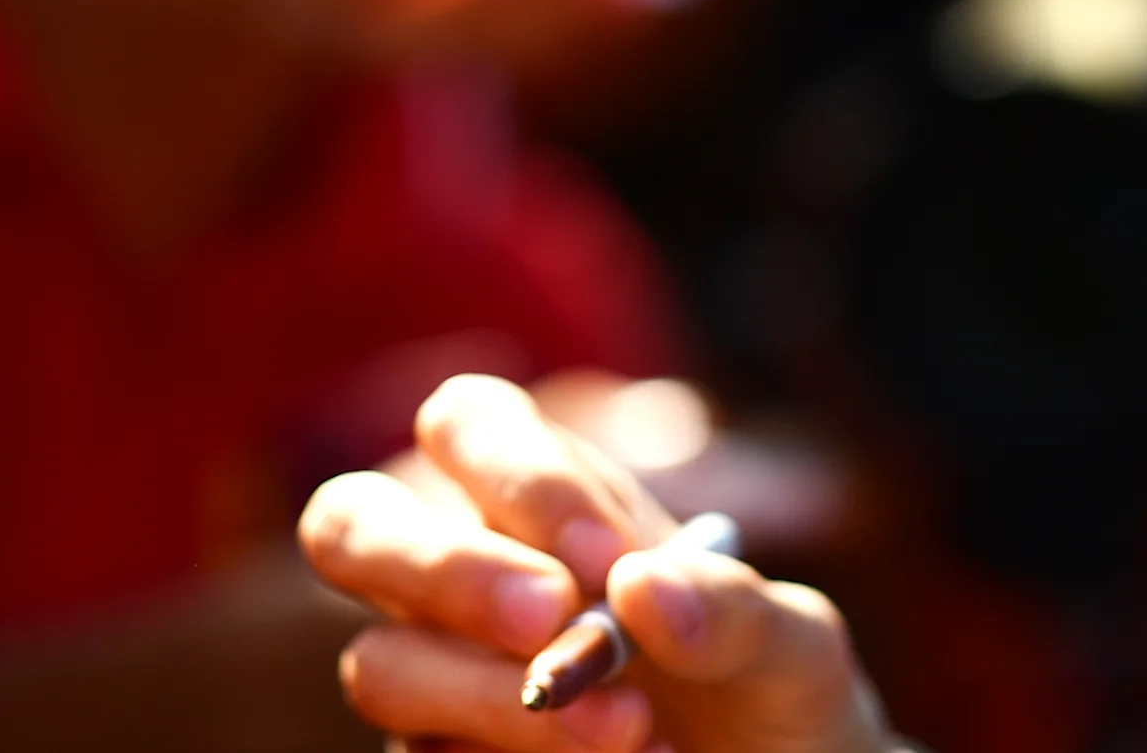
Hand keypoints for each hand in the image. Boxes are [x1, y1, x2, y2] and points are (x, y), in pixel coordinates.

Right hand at [298, 377, 890, 752]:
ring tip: (631, 735)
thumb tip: (643, 587)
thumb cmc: (777, 701)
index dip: (516, 474)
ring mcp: (437, 686)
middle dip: (441, 567)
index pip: (465, 424)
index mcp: (545, 502)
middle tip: (551, 623)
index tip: (608, 558)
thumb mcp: (795, 650)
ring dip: (493, 700)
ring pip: (379, 667)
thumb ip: (735, 608)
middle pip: (350, 523)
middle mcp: (466, 581)